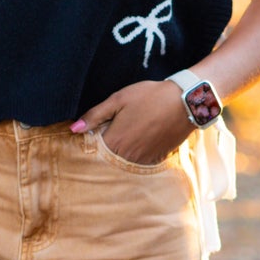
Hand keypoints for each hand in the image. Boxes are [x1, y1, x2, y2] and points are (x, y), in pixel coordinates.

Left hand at [72, 80, 192, 165]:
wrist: (186, 102)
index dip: (91, 140)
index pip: (93, 149)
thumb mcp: (119, 99)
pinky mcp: (156, 159)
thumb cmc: (150, 96)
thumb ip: (95, 115)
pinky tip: (141, 138)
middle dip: (106, 148)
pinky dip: (137, 154)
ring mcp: (143, 160)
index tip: (94, 132)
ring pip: (124, 162)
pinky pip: (140, 162)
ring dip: (121, 152)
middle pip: (108, 158)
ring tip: (130, 133)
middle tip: (114, 131)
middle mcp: (127, 156)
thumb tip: (74, 129)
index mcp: (114, 141)